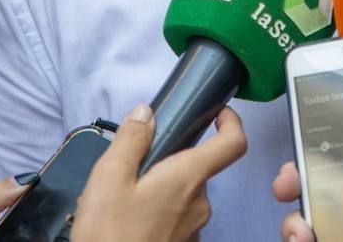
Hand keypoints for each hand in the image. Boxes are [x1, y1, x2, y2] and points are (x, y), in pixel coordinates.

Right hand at [70, 104, 247, 241]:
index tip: (218, 114)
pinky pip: (177, 220)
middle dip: (171, 164)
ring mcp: (194, 228)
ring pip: (184, 196)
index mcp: (189, 177)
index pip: (233, 143)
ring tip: (124, 201)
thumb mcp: (109, 178)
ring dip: (162, 191)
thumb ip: (131, 141)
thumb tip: (146, 113)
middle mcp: (200, 203)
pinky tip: (130, 222)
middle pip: (198, 169)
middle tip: (134, 170)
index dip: (231, 122)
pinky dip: (159, 214)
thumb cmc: (109, 233)